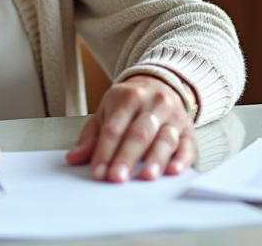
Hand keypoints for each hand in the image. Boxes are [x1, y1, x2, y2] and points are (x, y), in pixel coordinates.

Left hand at [65, 74, 195, 181]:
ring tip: (146, 176)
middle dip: (126, 157)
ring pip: (165, 138)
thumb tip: (73, 158)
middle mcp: (153, 104)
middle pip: (139, 133)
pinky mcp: (188, 129)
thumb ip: (91, 136)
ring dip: (155, 159)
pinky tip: (174, 170)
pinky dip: (182, 159)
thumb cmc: (130, 102)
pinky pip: (187, 144)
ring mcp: (173, 116)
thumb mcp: (106, 111)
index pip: (114, 128)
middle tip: (117, 177)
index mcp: (128, 97)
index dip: (104, 152)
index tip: (98, 172)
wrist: (161, 83)